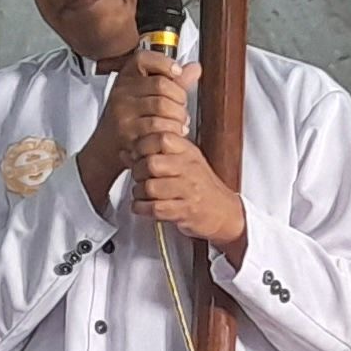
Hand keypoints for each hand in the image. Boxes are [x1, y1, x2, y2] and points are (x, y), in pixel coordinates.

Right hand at [77, 50, 195, 208]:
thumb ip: (173, 82)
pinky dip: (172, 130)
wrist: (109, 146)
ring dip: (179, 116)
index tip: (177, 72)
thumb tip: (194, 68)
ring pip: (162, 106)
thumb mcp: (147, 94)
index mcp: (126, 77)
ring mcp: (122, 112)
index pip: (143, 59)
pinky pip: (157, 127)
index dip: (165, 63)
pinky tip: (175, 132)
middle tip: (182, 106)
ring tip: (181, 122)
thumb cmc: (131, 118)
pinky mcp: (127, 132)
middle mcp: (121, 92)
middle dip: (180, 97)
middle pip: (161, 84)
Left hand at [121, 133, 246, 248]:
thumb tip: (126, 151)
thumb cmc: (201, 187)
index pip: (161, 138)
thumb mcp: (182, 164)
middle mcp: (189, 168)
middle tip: (138, 176)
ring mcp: (188, 190)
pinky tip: (143, 206)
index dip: (143, 145)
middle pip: (152, 163)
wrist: (224, 212)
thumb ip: (154, 155)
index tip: (137, 153)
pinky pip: (155, 208)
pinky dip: (142, 208)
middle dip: (137, 171)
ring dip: (138, 192)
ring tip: (141, 193)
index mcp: (188, 152)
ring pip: (150, 187)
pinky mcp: (185, 211)